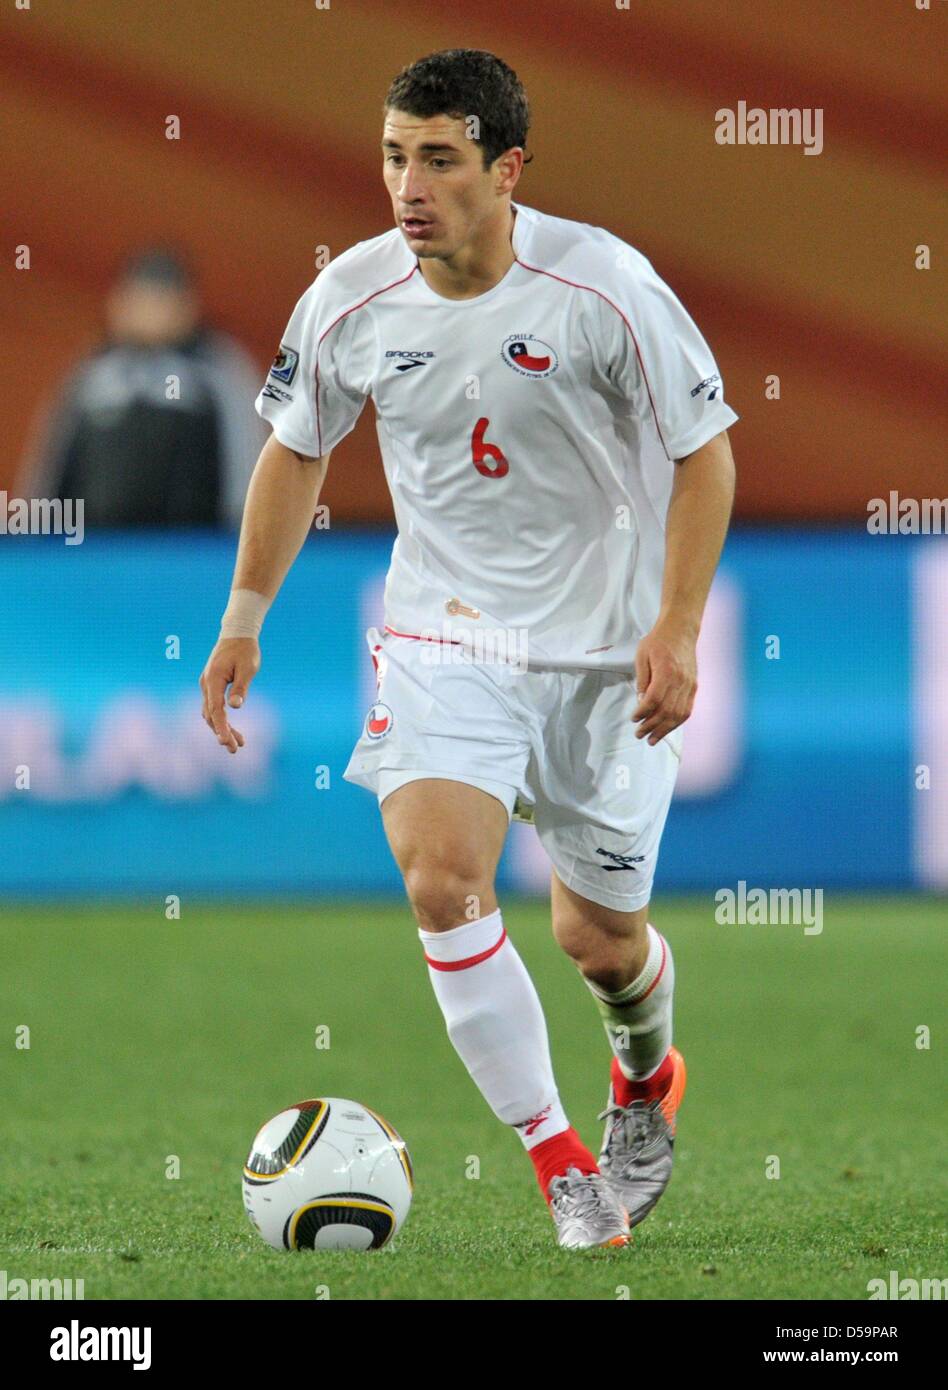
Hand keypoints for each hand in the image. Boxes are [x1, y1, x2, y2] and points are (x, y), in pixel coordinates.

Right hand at [199, 637, 260, 753]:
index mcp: (213, 680)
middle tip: (235, 749)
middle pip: (211, 715)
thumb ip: (241, 687)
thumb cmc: (245, 650)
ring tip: (239, 744)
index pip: (215, 709)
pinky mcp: (212, 685)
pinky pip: (213, 707)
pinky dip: (222, 720)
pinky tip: (233, 730)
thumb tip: (236, 707)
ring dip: (222, 729)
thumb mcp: (248, 668)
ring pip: (211, 713)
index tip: (226, 742)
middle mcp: (206, 684)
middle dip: (222, 733)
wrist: (237, 632)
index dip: (221, 727)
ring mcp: (207, 685)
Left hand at [632, 618, 697, 744]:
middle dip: (652, 726)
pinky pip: (687, 709)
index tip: (634, 719)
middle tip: (640, 735)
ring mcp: (690, 685)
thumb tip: (641, 702)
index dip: (643, 713)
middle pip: (667, 711)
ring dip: (665, 729)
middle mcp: (681, 681)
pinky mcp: (694, 686)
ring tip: (653, 739)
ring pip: (679, 714)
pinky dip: (677, 722)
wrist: (680, 630)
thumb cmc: (658, 641)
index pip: (654, 700)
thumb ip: (642, 680)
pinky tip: (667, 728)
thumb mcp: (642, 656)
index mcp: (666, 672)